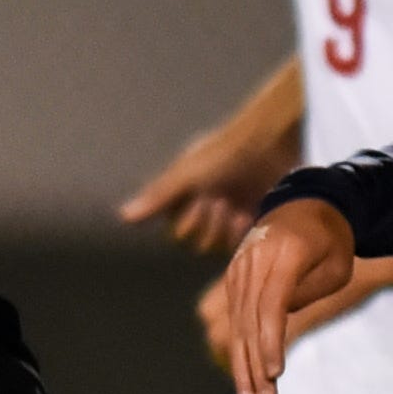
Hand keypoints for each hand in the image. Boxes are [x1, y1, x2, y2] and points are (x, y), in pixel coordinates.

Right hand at [119, 142, 264, 254]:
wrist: (268, 146)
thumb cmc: (223, 155)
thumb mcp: (186, 175)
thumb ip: (157, 197)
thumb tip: (123, 216)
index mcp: (183, 198)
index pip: (176, 235)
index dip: (188, 223)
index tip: (202, 200)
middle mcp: (201, 209)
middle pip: (196, 244)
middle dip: (209, 225)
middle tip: (222, 201)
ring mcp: (226, 217)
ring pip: (218, 247)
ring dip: (227, 228)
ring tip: (237, 207)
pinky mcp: (249, 222)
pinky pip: (240, 245)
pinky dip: (243, 231)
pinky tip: (249, 213)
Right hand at [198, 251, 379, 369]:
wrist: (306, 204)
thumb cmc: (331, 240)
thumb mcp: (336, 267)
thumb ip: (308, 296)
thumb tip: (273, 330)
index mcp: (285, 253)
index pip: (272, 306)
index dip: (271, 342)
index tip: (275, 373)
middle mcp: (254, 259)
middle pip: (250, 321)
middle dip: (254, 365)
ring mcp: (240, 267)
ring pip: (237, 323)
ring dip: (243, 365)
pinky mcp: (234, 276)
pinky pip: (235, 317)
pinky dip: (240, 349)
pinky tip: (245, 376)